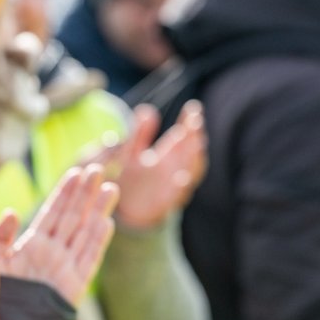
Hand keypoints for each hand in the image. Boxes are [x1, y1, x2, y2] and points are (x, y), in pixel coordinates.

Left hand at [0, 164, 118, 306]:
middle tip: (97, 168)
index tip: (76, 172)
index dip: (65, 193)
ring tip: (109, 187)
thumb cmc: (2, 297)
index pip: (53, 213)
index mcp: (35, 245)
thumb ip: (0, 238)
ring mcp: (67, 267)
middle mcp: (54, 252)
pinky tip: (107, 222)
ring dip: (97, 210)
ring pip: (85, 232)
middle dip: (84, 193)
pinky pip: (88, 259)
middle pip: (73, 217)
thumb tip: (10, 212)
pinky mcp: (74, 285)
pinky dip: (97, 241)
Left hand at [93, 101, 206, 229]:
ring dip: (195, 159)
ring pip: (192, 171)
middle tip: (195, 122)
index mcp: (169, 154)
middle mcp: (176, 168)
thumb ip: (139, 134)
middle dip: (195, 136)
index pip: (185, 134)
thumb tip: (147, 110)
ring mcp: (174, 186)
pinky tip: (182, 179)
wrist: (123, 211)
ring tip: (196, 144)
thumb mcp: (131, 153)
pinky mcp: (166, 203)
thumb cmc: (130, 179)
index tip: (193, 108)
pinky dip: (182, 188)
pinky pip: (178, 196)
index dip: (190, 121)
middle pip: (191, 150)